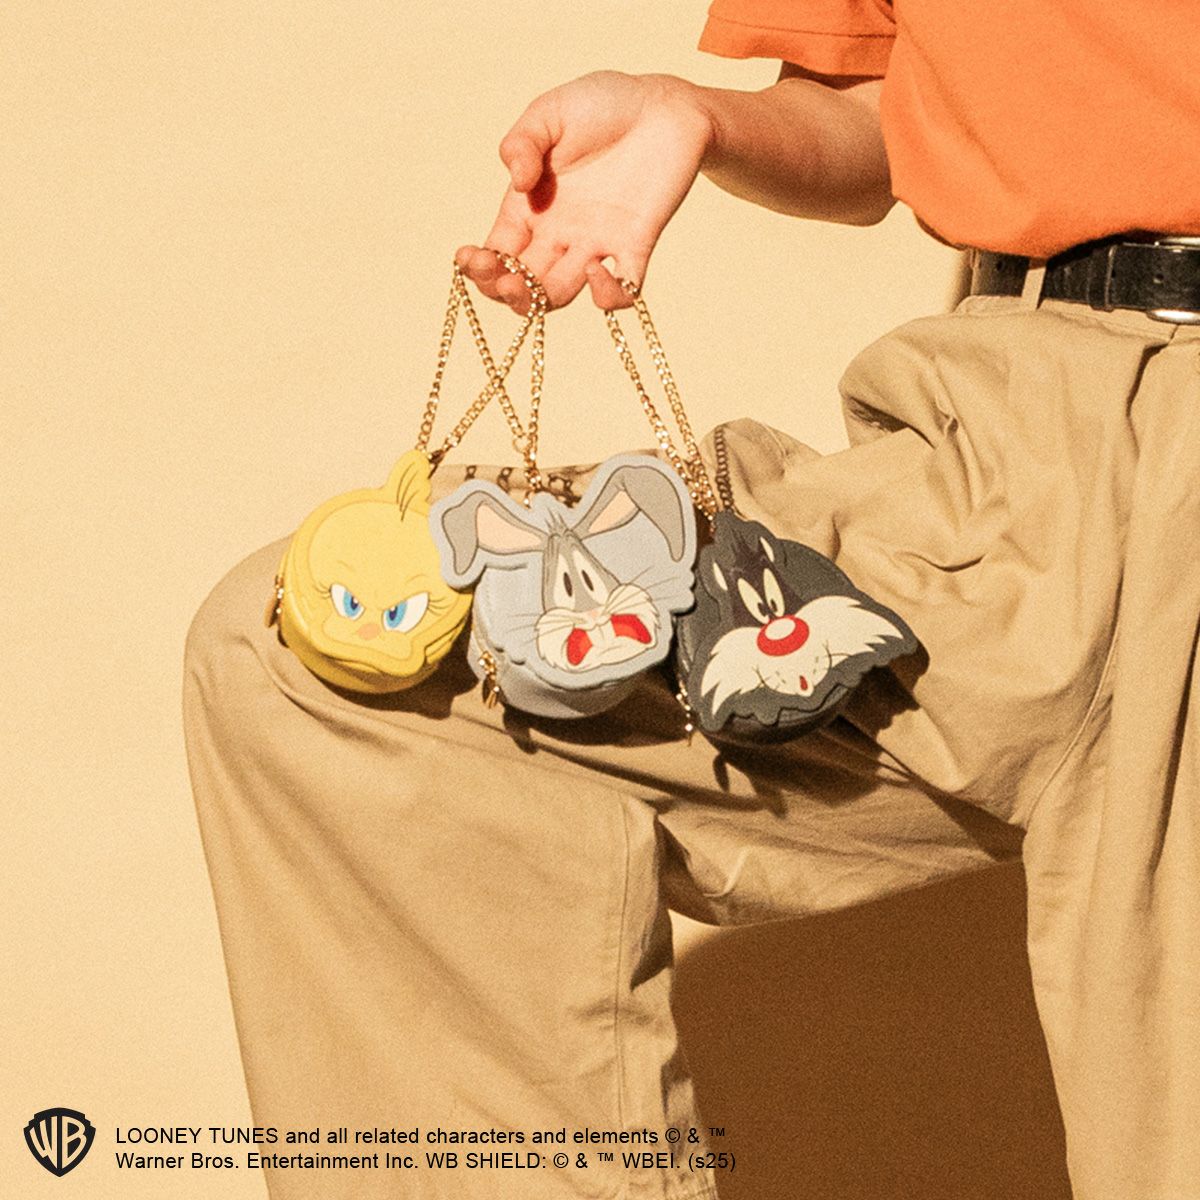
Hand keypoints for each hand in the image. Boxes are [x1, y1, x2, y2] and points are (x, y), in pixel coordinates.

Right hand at [456, 71, 712, 310]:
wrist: (662, 105)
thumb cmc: (603, 103)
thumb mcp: (550, 112)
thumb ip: (523, 142)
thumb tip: (517, 181)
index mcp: (530, 206)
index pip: (497, 251)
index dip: (479, 266)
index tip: (470, 257)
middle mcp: (559, 234)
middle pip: (523, 284)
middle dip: (504, 292)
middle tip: (504, 281)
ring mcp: (597, 244)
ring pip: (560, 295)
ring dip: (540, 302)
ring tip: (527, 287)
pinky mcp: (636, 246)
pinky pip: (624, 291)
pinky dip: (609, 296)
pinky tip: (598, 270)